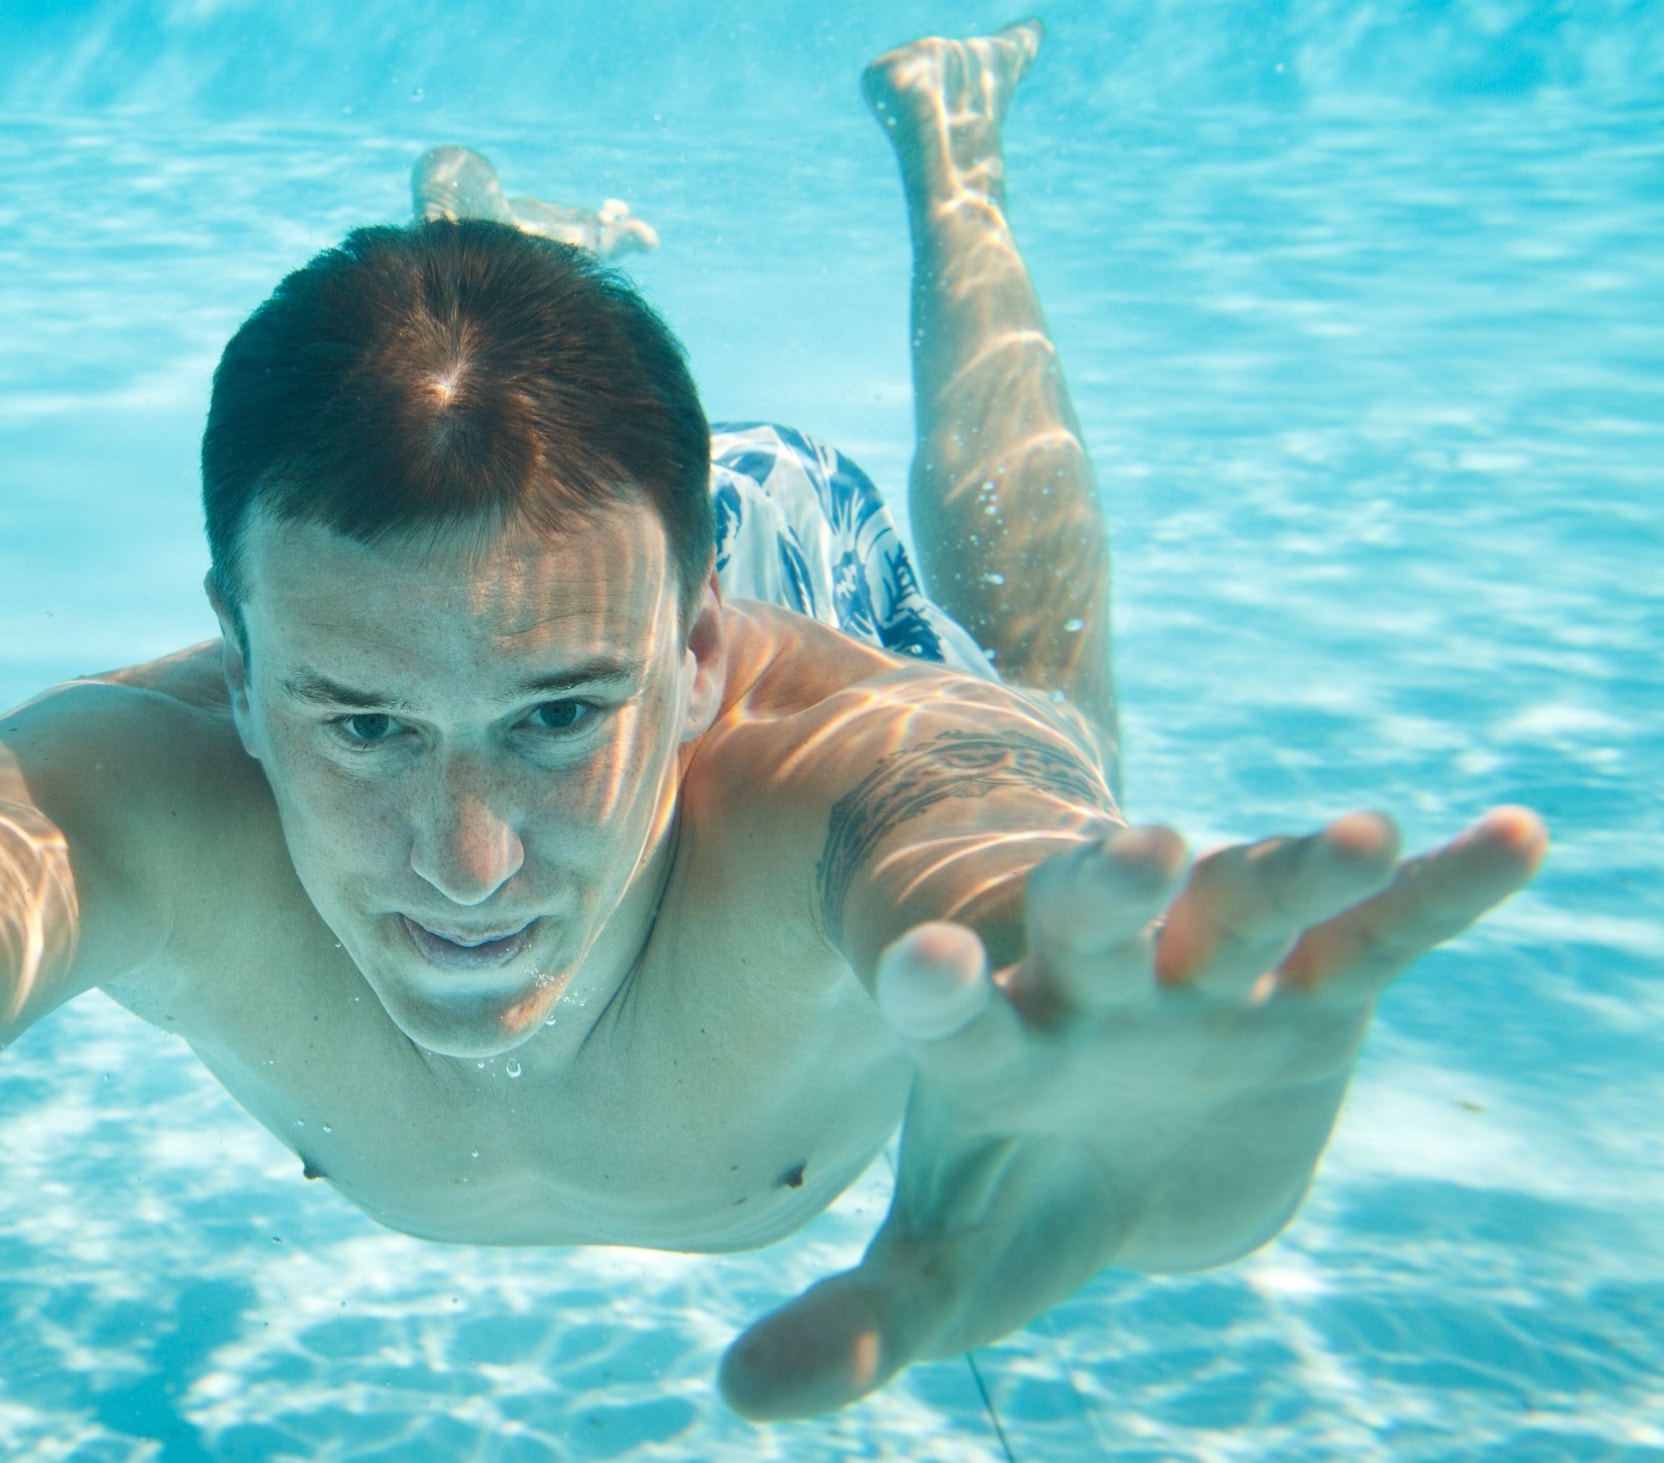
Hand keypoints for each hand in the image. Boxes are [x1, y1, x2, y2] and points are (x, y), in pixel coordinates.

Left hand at [718, 805, 1546, 1418]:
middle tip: (1136, 847)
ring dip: (1297, 870)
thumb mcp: (957, 1265)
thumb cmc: (1029, 1194)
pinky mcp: (1321, 985)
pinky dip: (1447, 889)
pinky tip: (1514, 838)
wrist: (1132, 1148)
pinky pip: (1386, 930)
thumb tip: (738, 1398)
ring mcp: (1213, 976)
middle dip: (1114, 885)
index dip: (940, 986)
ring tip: (1353, 840)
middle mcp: (1100, 987)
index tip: (922, 962)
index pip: (958, 1007)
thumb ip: (864, 1322)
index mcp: (999, 1042)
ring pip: (1251, 904)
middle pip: (1097, 922)